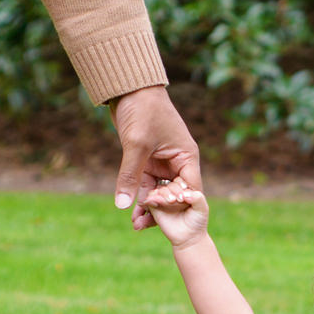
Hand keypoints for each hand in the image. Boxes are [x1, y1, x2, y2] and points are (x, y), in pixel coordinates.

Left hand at [110, 86, 199, 231]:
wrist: (128, 87)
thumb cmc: (142, 110)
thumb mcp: (136, 145)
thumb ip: (130, 176)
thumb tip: (123, 205)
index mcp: (186, 156)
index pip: (189, 188)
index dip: (177, 205)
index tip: (162, 218)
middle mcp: (177, 161)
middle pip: (172, 193)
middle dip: (160, 210)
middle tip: (143, 226)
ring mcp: (162, 162)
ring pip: (157, 190)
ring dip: (147, 206)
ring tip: (136, 224)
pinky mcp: (146, 160)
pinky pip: (144, 183)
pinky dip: (137, 195)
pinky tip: (129, 210)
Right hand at [142, 178, 208, 249]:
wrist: (188, 237)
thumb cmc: (197, 221)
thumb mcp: (202, 208)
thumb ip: (198, 198)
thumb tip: (185, 193)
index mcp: (184, 189)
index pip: (180, 180)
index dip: (181, 185)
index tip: (185, 196)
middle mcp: (173, 192)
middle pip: (169, 184)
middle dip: (173, 190)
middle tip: (178, 200)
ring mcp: (163, 199)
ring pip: (159, 190)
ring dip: (164, 194)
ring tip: (171, 202)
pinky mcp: (155, 206)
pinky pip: (150, 198)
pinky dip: (152, 199)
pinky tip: (158, 202)